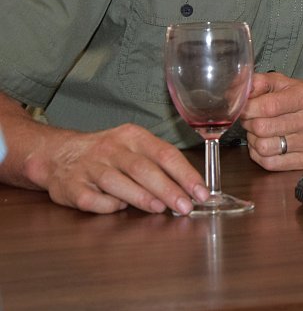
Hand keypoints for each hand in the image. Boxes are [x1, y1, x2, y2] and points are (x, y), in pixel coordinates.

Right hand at [30, 124, 207, 214]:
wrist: (58, 154)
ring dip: (142, 197)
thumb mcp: (134, 147)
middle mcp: (111, 149)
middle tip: (185, 206)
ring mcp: (90, 167)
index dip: (185, 174)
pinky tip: (120, 208)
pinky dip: (109, 206)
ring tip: (161, 209)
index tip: (201, 192)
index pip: (165, 154)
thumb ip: (159, 164)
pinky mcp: (71, 187)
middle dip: (168, 189)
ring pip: (118, 182)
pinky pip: (93, 200)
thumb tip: (189, 189)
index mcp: (133, 136)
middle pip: (143, 169)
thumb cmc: (107, 154)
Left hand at [240, 72, 302, 169]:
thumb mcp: (283, 82)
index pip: (267, 106)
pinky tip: (268, 143)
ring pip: (263, 147)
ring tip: (262, 132)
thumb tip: (238, 90)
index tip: (244, 107)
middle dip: (250, 123)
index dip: (248, 108)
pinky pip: (269, 163)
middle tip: (254, 119)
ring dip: (255, 140)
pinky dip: (261, 155)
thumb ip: (259, 82)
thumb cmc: (302, 99)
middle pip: (262, 128)